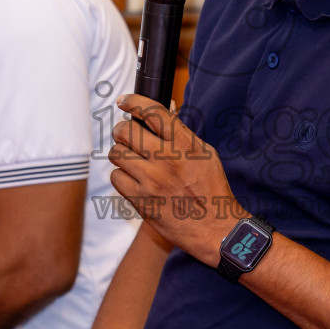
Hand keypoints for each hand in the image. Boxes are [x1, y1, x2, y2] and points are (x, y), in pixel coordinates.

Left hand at [108, 94, 238, 263]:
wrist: (213, 228)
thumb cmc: (211, 189)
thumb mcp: (205, 154)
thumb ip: (182, 134)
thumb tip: (161, 114)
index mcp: (185, 144)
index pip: (152, 112)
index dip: (133, 101)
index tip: (124, 101)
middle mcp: (166, 159)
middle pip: (126, 131)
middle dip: (122, 130)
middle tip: (125, 134)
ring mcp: (151, 180)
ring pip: (117, 153)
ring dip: (121, 153)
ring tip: (130, 158)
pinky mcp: (141, 199)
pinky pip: (116, 177)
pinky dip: (121, 176)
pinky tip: (133, 179)